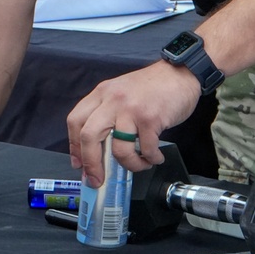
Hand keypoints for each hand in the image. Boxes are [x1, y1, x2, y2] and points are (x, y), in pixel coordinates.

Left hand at [67, 61, 201, 185]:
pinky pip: (146, 149)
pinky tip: (155, 157)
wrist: (180, 74)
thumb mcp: (121, 93)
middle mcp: (112, 99)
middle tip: (98, 179)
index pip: (75, 121)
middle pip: (89, 136)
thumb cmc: (152, 87)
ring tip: (140, 164)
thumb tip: (98, 150)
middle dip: (91, 164)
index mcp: (101, 93)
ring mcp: (131, 109)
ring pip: (119, 149)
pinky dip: (151, 159)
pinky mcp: (151, 118)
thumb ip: (107, 114)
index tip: (79, 164)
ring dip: (130, 165)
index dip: (74, 146)